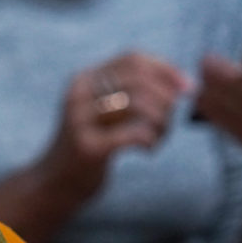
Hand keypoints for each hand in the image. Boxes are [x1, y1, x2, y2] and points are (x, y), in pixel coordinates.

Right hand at [41, 52, 189, 196]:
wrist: (54, 183)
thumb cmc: (91, 144)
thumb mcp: (103, 111)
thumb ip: (130, 92)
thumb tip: (182, 83)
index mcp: (83, 81)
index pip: (132, 59)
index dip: (165, 69)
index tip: (186, 88)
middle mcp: (78, 96)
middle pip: (139, 80)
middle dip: (166, 98)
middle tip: (170, 120)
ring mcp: (79, 121)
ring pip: (139, 104)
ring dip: (161, 121)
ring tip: (158, 138)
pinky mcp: (88, 148)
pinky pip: (135, 134)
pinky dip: (151, 140)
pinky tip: (147, 151)